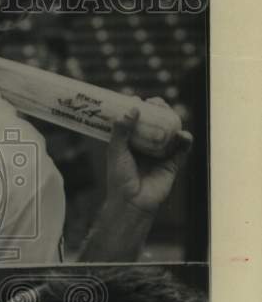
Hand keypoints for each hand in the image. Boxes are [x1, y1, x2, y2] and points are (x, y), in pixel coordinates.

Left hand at [105, 99, 192, 216]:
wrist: (132, 202)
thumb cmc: (120, 179)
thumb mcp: (116, 152)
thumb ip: (121, 131)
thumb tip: (131, 109)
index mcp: (131, 143)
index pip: (137, 121)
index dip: (139, 109)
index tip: (137, 99)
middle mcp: (147, 147)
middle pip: (156, 123)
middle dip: (158, 110)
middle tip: (155, 103)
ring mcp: (161, 154)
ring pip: (170, 132)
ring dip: (172, 119)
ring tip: (169, 112)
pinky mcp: (173, 163)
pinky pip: (182, 148)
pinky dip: (185, 139)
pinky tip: (182, 135)